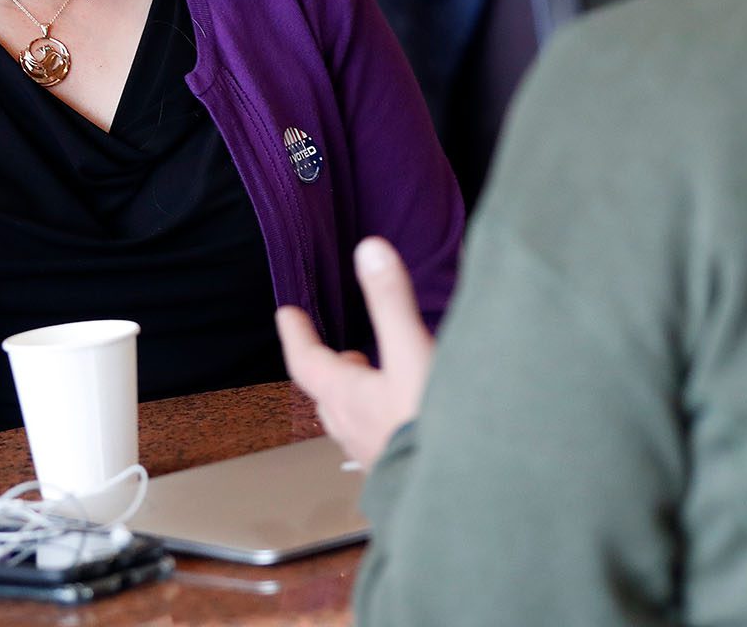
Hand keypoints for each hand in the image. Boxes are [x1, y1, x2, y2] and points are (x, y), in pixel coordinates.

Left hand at [276, 237, 433, 470]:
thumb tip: (369, 251)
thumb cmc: (430, 428)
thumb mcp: (412, 353)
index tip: (287, 315)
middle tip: (339, 353)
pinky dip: (382, 422)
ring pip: (352, 419)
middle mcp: (352, 427)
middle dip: (333, 369)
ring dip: (357, 398)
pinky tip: (404, 422)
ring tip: (374, 384)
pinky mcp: (397, 471)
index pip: (307, 361)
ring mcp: (372, 454)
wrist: (460, 494)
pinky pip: (377, 440)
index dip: (296, 335)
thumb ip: (392, 303)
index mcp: (346, 396)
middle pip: (329, 393)